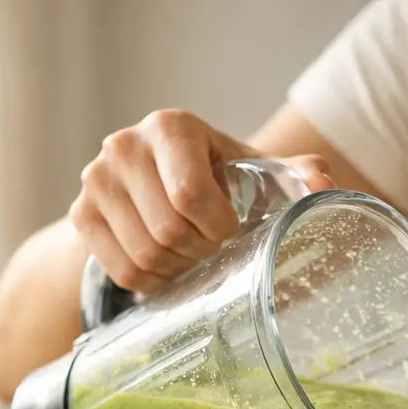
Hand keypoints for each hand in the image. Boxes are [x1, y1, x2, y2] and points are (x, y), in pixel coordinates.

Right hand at [69, 109, 333, 293]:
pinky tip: (167, 264)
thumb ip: (298, 174)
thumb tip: (326, 186)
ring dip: (178, 268)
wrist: (156, 182)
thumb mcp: (257, 170)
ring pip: (145, 255)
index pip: (190, 196)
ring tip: (191, 253)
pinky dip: (152, 281)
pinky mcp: (81, 213)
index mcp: (171, 127)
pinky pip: (122, 271)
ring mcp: (95, 180)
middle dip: (200, 250)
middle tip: (213, 246)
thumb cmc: (219, 176)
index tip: (232, 228)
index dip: (218, 227)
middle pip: (168, 230)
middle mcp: (124, 146)